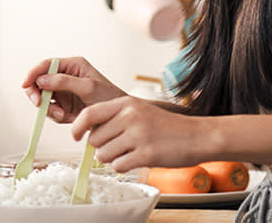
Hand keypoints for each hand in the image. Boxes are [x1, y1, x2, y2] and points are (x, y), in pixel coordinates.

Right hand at [21, 56, 125, 123]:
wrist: (116, 116)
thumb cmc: (108, 97)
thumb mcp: (87, 87)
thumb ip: (64, 82)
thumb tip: (42, 79)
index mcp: (73, 65)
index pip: (46, 64)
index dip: (33, 73)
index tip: (25, 85)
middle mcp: (66, 76)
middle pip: (39, 82)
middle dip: (39, 96)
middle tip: (41, 105)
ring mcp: (63, 91)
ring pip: (43, 99)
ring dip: (50, 110)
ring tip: (65, 115)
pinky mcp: (63, 104)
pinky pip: (50, 111)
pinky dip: (57, 116)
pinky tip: (71, 118)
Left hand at [71, 96, 205, 171]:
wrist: (196, 135)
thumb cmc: (166, 125)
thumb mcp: (140, 110)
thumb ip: (115, 117)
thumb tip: (88, 131)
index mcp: (127, 103)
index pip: (89, 114)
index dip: (77, 127)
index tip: (75, 135)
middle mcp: (131, 116)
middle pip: (94, 140)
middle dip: (102, 147)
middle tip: (121, 145)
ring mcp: (138, 135)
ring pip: (103, 155)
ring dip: (113, 158)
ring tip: (132, 150)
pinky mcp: (145, 154)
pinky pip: (118, 167)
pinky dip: (125, 166)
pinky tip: (139, 158)